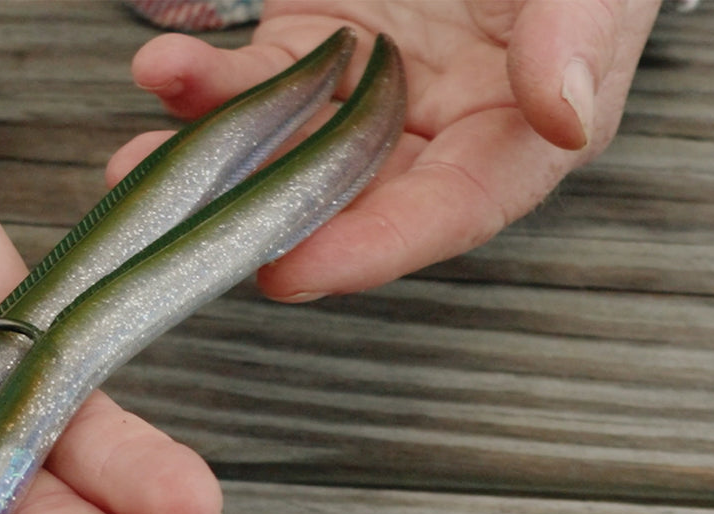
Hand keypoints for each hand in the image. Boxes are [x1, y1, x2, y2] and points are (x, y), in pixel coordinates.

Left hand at [113, 0, 660, 297]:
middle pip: (342, 199)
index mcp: (514, 134)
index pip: (446, 212)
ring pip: (277, 147)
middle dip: (258, 222)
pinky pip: (250, 78)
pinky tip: (165, 71)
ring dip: (204, 161)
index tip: (295, 272)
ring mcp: (361, 90)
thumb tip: (565, 116)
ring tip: (138, 163)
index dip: (371, 249)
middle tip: (191, 235)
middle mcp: (430, 129)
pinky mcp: (310, 45)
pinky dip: (200, 83)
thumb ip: (575, 40)